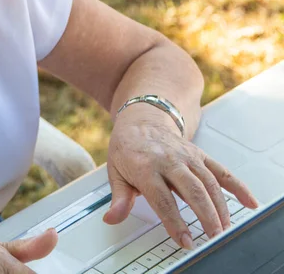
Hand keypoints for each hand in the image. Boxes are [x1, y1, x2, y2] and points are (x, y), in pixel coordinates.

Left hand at [103, 104, 258, 248]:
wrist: (141, 121)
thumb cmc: (128, 148)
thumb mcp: (115, 173)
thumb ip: (118, 199)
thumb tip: (112, 218)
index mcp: (146, 167)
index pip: (162, 199)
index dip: (175, 222)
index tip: (184, 240)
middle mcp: (169, 161)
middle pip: (192, 190)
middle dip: (205, 215)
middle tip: (212, 237)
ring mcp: (187, 157)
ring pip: (209, 182)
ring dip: (220, 207)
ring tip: (224, 229)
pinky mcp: (200, 155)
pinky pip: (222, 171)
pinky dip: (237, 187)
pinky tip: (248, 202)